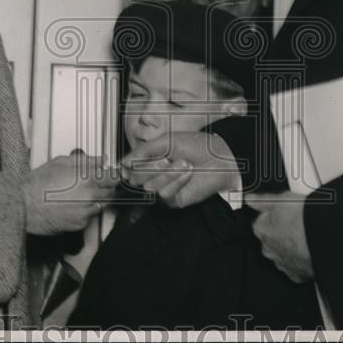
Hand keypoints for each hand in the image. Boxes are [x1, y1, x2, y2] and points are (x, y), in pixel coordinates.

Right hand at [21, 152, 118, 235]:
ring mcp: (86, 211)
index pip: (114, 177)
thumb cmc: (38, 184)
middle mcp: (90, 195)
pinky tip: (73, 205)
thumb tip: (101, 160)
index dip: (112, 175)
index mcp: (87, 177)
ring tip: (81, 194)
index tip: (109, 174)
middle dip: (105, 186)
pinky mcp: (80, 224)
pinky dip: (86, 211)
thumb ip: (85, 160)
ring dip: (98, 199)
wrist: (24, 206)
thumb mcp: (61, 162)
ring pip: (102, 204)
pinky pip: (90, 216)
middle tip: (95, 183)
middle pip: (111, 191)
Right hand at [120, 131, 239, 208]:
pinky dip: (176, 181)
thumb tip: (122, 163)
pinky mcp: (174, 200)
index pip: (128, 169)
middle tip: (167, 158)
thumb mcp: (165, 141)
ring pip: (150, 187)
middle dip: (150, 167)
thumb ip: (142, 151)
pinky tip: (187, 173)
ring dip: (167, 173)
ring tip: (183, 163)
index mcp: (149, 160)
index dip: (128, 168)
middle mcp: (153, 176)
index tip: (130, 165)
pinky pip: (164, 195)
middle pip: (136, 179)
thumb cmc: (196, 145)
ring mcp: (163, 188)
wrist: (219, 156)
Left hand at [246, 191, 313, 282]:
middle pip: (270, 241)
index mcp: (261, 230)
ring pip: (282, 255)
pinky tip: (307, 251)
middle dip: (280, 235)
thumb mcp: (279, 199)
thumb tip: (250, 200)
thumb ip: (261, 201)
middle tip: (295, 225)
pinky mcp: (296, 275)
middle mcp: (268, 249)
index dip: (272, 217)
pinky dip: (300, 262)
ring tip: (304, 237)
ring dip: (290, 248)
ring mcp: (282, 263)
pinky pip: (295, 268)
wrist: (322, 237)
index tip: (282, 214)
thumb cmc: (301, 219)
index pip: (261, 223)